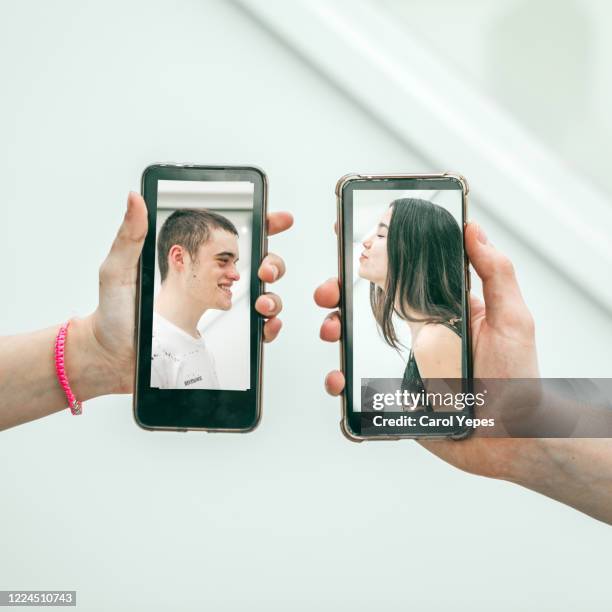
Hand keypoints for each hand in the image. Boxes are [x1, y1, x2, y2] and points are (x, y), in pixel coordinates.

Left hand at [90, 192, 292, 393]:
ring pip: (267, 295)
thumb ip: (131, 236)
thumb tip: (136, 198)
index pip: (233, 238)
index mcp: (194, 260)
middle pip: (261, 264)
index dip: (261, 225)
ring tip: (261, 303)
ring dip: (274, 296)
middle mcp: (212, 280)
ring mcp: (221, 308)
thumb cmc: (114, 313)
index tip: (278, 220)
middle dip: (273, 263)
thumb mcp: (119, 270)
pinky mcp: (224, 335)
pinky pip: (259, 329)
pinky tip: (266, 325)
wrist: (114, 356)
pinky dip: (271, 326)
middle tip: (263, 270)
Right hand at [314, 221, 540, 479]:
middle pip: (368, 304)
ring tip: (331, 331)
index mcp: (442, 308)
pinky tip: (338, 376)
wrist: (509, 438)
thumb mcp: (511, 319)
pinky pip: (357, 383)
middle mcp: (419, 331)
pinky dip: (339, 378)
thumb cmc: (517, 380)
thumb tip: (474, 230)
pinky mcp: (393, 393)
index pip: (402, 275)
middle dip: (340, 292)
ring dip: (333, 328)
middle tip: (330, 290)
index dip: (373, 258)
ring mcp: (403, 361)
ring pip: (356, 340)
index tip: (351, 241)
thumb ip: (496, 274)